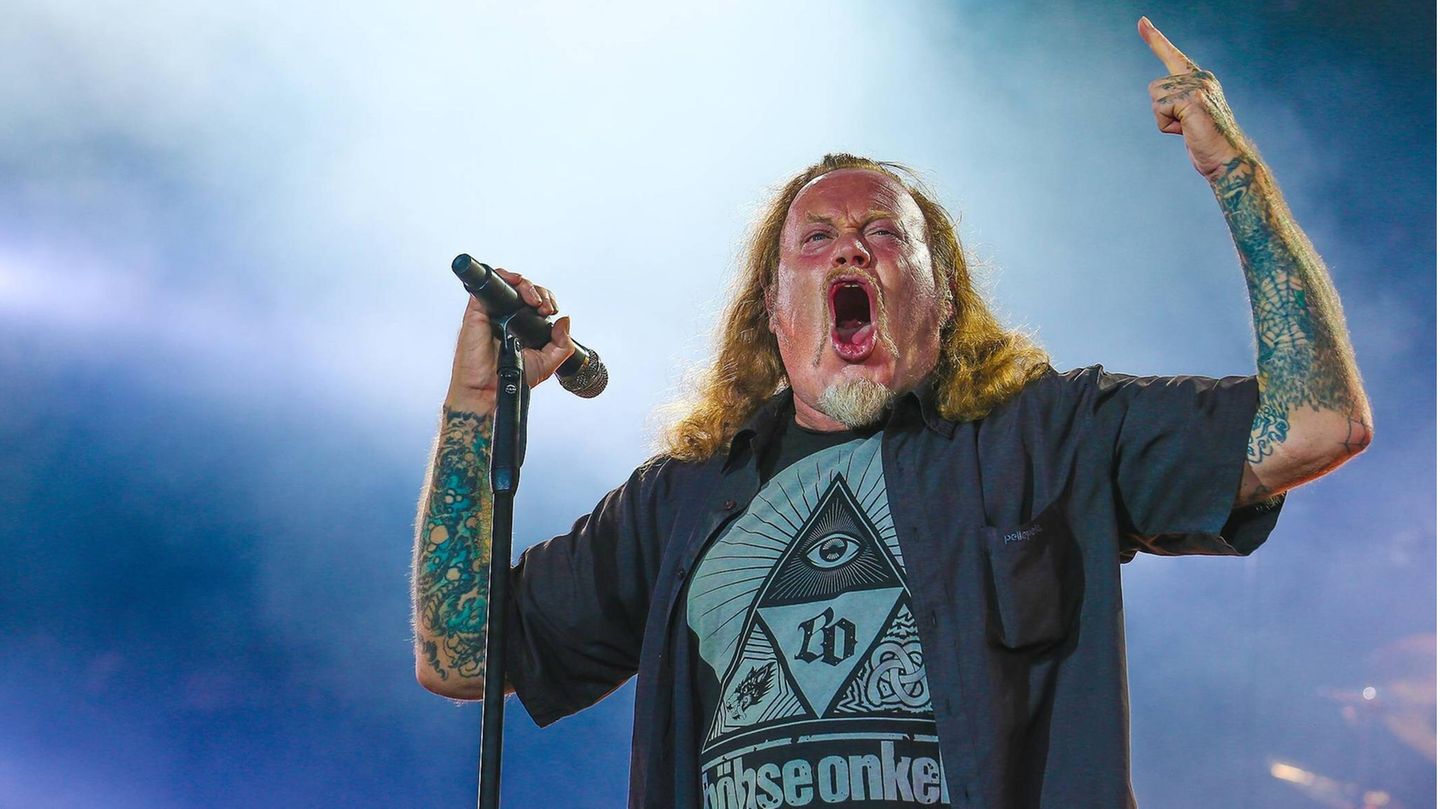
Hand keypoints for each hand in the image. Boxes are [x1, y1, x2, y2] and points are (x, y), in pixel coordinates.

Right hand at [446, 266, 576, 409]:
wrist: (490, 389)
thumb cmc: (513, 379)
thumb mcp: (547, 363)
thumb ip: (561, 344)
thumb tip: (565, 320)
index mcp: (523, 326)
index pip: (537, 302)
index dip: (547, 300)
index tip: (552, 311)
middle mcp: (508, 317)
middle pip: (525, 289)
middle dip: (541, 293)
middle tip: (545, 308)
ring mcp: (494, 312)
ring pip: (510, 283)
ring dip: (526, 284)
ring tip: (535, 301)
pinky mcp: (478, 310)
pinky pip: (490, 283)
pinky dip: (504, 276)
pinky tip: (516, 285)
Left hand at [1139, 16, 1249, 180]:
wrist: (1227, 159)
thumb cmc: (1206, 143)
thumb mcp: (1189, 118)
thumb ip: (1179, 103)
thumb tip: (1163, 101)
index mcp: (1201, 79)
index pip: (1172, 56)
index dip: (1155, 39)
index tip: (1141, 21)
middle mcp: (1201, 77)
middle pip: (1155, 89)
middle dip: (1163, 113)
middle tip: (1187, 127)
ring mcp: (1198, 86)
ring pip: (1155, 99)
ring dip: (1165, 120)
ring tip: (1188, 129)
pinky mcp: (1193, 98)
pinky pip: (1160, 110)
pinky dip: (1167, 126)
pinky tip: (1187, 131)